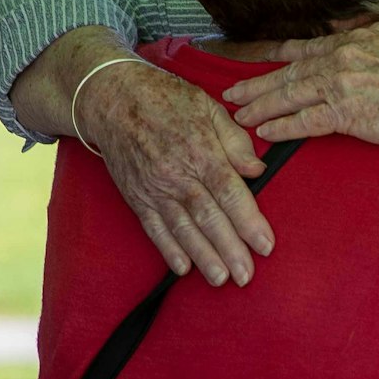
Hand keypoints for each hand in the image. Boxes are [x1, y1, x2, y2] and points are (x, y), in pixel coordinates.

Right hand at [76, 60, 272, 285]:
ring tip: (221, 280)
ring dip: (203, 257)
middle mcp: (177, 175)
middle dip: (230, 250)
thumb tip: (258, 170)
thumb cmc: (168, 100)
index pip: (231, 193)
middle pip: (209, 218)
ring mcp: (155, 188)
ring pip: (182, 229)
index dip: (249, 222)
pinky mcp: (137, 196)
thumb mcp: (209, 108)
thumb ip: (236, 142)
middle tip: (247, 276)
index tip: (266, 246)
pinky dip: (168, 249)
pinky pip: (153, 228)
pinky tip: (182, 268)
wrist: (112, 98)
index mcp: (201, 152)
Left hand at [223, 22, 378, 148]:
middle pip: (288, 73)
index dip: (279, 58)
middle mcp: (339, 61)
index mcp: (354, 43)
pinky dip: (281, 128)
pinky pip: (303, 123)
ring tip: (239, 115)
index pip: (306, 50)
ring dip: (260, 106)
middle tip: (232, 92)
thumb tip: (346, 28)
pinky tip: (264, 133)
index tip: (260, 62)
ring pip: (288, 96)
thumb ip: (372, 30)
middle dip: (257, 84)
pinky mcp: (343, 115)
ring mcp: (339, 87)